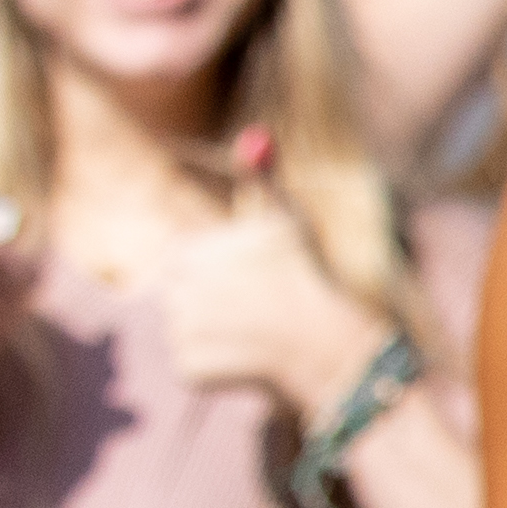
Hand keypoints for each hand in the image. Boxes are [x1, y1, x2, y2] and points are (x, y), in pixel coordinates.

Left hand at [151, 201, 377, 419]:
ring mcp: (181, 332)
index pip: (184, 259)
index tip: (242, 282)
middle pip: (180, 294)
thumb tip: (250, 138)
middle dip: (211, 302)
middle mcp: (178, 290)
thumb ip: (260, 184)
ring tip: (259, 334)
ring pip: (186, 330)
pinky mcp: (189, 369)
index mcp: (193, 253)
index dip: (215, 270)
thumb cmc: (309, 279)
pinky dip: (220, 368)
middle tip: (252, 311)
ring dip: (216, 334)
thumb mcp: (286, 223)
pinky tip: (253, 362)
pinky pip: (194, 366)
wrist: (327, 345)